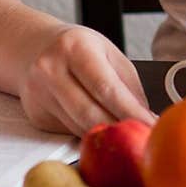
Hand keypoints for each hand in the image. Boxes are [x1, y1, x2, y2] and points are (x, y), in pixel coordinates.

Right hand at [19, 25, 156, 136]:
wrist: (35, 48)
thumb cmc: (79, 49)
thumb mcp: (109, 53)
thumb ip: (128, 86)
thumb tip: (147, 118)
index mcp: (75, 48)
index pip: (106, 88)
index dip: (130, 112)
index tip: (150, 126)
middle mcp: (51, 69)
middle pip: (90, 114)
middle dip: (120, 130)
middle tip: (143, 139)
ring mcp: (39, 94)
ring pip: (80, 127)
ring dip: (106, 135)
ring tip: (128, 137)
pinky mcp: (36, 114)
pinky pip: (69, 131)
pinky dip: (89, 133)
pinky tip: (102, 130)